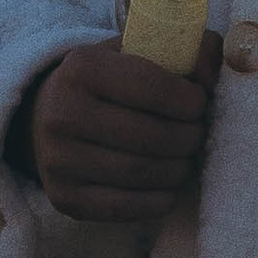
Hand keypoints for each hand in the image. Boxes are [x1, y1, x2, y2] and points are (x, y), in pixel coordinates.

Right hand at [25, 34, 221, 223]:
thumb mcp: (135, 51)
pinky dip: (157, 200)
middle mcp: (62, 113)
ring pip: (141, 173)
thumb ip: (184, 50)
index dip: (190, 100)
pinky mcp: (63, 196)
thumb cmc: (106, 83)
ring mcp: (58, 159)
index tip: (200, 103)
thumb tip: (212, 72)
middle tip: (198, 134)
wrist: (45, 118)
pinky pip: (124, 207)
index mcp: (82, 67)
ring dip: (178, 170)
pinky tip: (167, 187)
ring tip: (185, 158)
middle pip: (151, 137)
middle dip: (189, 138)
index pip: (153, 88)